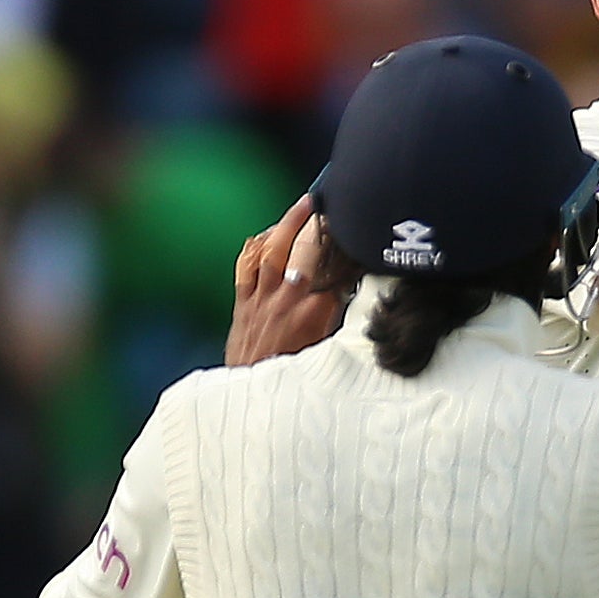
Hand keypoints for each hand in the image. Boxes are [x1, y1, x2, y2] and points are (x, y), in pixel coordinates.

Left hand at [227, 195, 342, 365]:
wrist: (254, 395)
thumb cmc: (295, 375)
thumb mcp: (328, 348)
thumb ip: (337, 317)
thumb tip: (349, 292)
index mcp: (314, 312)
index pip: (335, 268)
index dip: (345, 246)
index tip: (355, 229)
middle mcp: (287, 299)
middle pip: (303, 249)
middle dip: (315, 222)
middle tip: (325, 202)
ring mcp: (262, 299)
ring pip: (272, 249)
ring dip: (287, 223)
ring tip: (301, 205)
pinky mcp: (243, 303)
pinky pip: (246, 266)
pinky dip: (255, 247)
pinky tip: (265, 236)